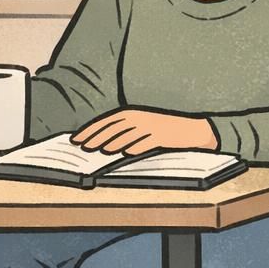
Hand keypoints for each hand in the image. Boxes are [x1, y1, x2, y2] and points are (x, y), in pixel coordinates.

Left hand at [72, 109, 217, 154]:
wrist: (192, 130)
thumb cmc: (162, 131)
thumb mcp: (141, 127)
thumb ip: (122, 133)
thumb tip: (100, 145)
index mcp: (133, 114)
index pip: (106, 121)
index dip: (90, 130)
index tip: (76, 139)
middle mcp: (140, 118)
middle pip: (114, 128)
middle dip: (97, 137)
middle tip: (84, 148)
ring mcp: (152, 126)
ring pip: (129, 135)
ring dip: (114, 143)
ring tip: (102, 151)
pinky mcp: (164, 136)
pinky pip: (148, 142)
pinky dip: (137, 147)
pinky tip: (127, 153)